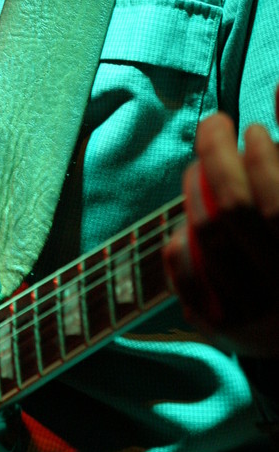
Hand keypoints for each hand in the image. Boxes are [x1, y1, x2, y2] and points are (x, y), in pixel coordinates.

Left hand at [164, 88, 278, 358]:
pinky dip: (181, 240)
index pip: (274, 202)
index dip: (261, 156)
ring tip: (200, 164)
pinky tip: (188, 218)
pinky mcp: (221, 327)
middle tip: (216, 124)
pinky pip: (186, 274)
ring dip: (195, 189)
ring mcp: (251, 311)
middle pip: (233, 210)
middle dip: (217, 156)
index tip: (255, 129)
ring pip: (206, 238)